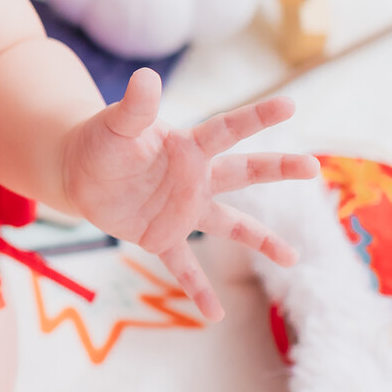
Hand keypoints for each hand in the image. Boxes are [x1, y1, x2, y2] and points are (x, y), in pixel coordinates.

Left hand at [61, 68, 318, 321]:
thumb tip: (146, 76)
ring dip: (261, 241)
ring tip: (293, 259)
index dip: (257, 117)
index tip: (290, 104)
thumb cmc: (101, 141)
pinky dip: (199, 290)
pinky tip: (215, 315)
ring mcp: (183, 210)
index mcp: (187, 147)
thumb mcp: (114, 124)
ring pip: (230, 224)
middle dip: (277, 169)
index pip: (227, 129)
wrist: (78, 172)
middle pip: (243, 172)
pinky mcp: (162, 237)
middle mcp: (195, 178)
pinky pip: (185, 266)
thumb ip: (134, 106)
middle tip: (313, 167)